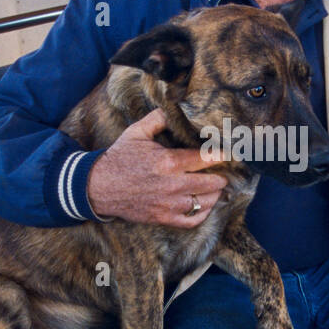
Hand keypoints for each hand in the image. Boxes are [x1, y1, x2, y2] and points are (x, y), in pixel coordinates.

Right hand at [86, 108, 228, 226]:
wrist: (98, 186)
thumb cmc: (119, 157)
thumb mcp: (137, 132)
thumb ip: (159, 119)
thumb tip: (175, 107)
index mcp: (168, 161)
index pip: (205, 158)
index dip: (221, 156)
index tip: (230, 154)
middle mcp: (171, 185)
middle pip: (211, 183)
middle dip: (221, 177)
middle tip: (226, 172)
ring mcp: (168, 204)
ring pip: (204, 203)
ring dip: (215, 195)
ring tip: (217, 188)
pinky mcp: (162, 218)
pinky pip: (192, 221)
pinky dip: (203, 214)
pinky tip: (205, 206)